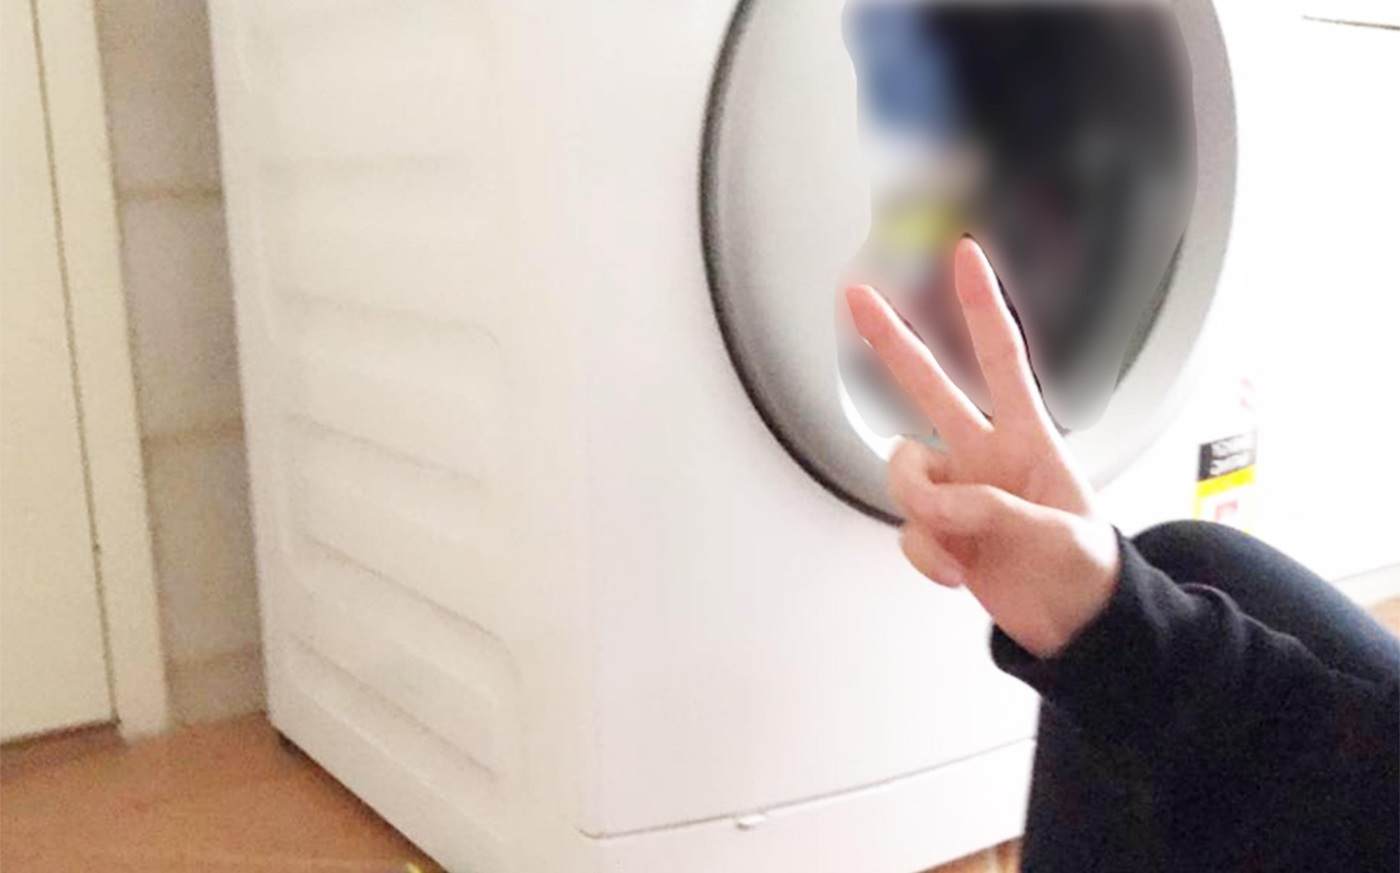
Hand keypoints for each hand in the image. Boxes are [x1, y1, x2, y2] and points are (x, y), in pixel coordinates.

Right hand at [845, 238, 1119, 658]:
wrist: (1075, 627)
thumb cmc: (1086, 572)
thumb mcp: (1061, 536)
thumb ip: (996, 512)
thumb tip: (940, 506)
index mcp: (1028, 440)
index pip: (1002, 360)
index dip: (982, 308)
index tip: (964, 257)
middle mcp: (983, 457)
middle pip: (929, 387)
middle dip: (893, 341)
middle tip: (855, 297)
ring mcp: (957, 494)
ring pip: (904, 474)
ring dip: (921, 510)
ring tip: (958, 544)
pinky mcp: (939, 533)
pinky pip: (907, 532)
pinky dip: (927, 557)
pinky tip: (957, 573)